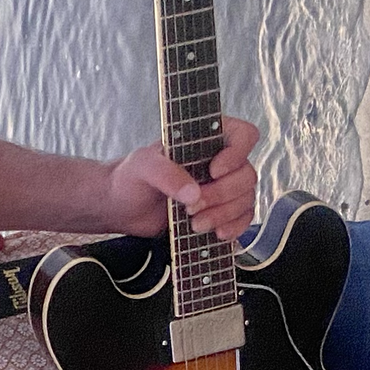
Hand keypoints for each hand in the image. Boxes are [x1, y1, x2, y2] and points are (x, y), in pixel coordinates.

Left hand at [99, 115, 260, 241]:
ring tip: (195, 224)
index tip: (213, 171)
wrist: (122, 208)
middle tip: (192, 207)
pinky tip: (216, 234)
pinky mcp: (220, 212)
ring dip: (224, 215)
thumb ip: (166, 174)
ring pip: (245, 200)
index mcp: (206, 139)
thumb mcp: (143, 167)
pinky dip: (234, 228)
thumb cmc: (131, 177)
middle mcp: (220, 160)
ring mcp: (222, 187)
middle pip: (246, 175)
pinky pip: (243, 219)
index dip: (237, 154)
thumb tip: (193, 192)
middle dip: (221, 195)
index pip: (244, 135)